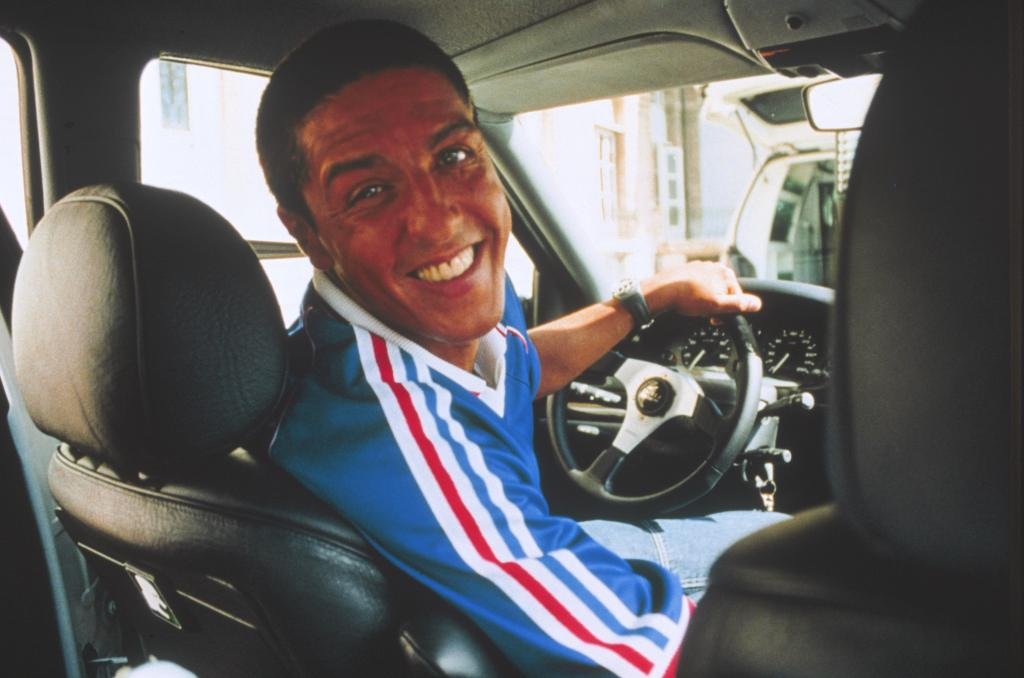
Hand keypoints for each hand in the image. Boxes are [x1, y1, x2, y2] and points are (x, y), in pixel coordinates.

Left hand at [641, 261, 760, 317]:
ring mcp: (703, 267)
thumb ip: (739, 304)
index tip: (716, 319)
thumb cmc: (689, 299)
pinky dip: (696, 293)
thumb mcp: (718, 306)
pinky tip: (688, 299)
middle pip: (724, 292)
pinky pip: (699, 284)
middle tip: (705, 313)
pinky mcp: (690, 269)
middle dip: (717, 305)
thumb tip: (756, 304)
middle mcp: (716, 267)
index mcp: (727, 275)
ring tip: (695, 306)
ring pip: (712, 288)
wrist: (663, 291)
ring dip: (707, 299)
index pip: (737, 297)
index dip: (728, 311)